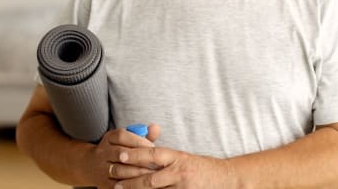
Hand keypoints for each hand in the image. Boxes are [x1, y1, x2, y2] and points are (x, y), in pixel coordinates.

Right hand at [86, 124, 161, 187]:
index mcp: (109, 138)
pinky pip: (117, 184)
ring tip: (152, 175)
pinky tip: (142, 184)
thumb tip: (156, 128)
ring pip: (119, 170)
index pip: (121, 136)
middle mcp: (103, 152)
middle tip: (156, 163)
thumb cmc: (118, 151)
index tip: (153, 148)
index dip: (138, 141)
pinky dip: (130, 184)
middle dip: (140, 159)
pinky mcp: (103, 183)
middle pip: (120, 153)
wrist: (93, 166)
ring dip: (137, 173)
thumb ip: (142, 135)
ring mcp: (101, 168)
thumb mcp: (126, 140)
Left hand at [113, 146, 233, 188]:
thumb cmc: (201, 167)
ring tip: (118, 188)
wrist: (225, 179)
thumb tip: (143, 151)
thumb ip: (164, 156)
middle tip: (111, 175)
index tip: (120, 154)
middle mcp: (178, 172)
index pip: (153, 154)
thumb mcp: (183, 157)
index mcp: (177, 157)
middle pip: (149, 176)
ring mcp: (181, 187)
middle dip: (128, 177)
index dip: (136, 154)